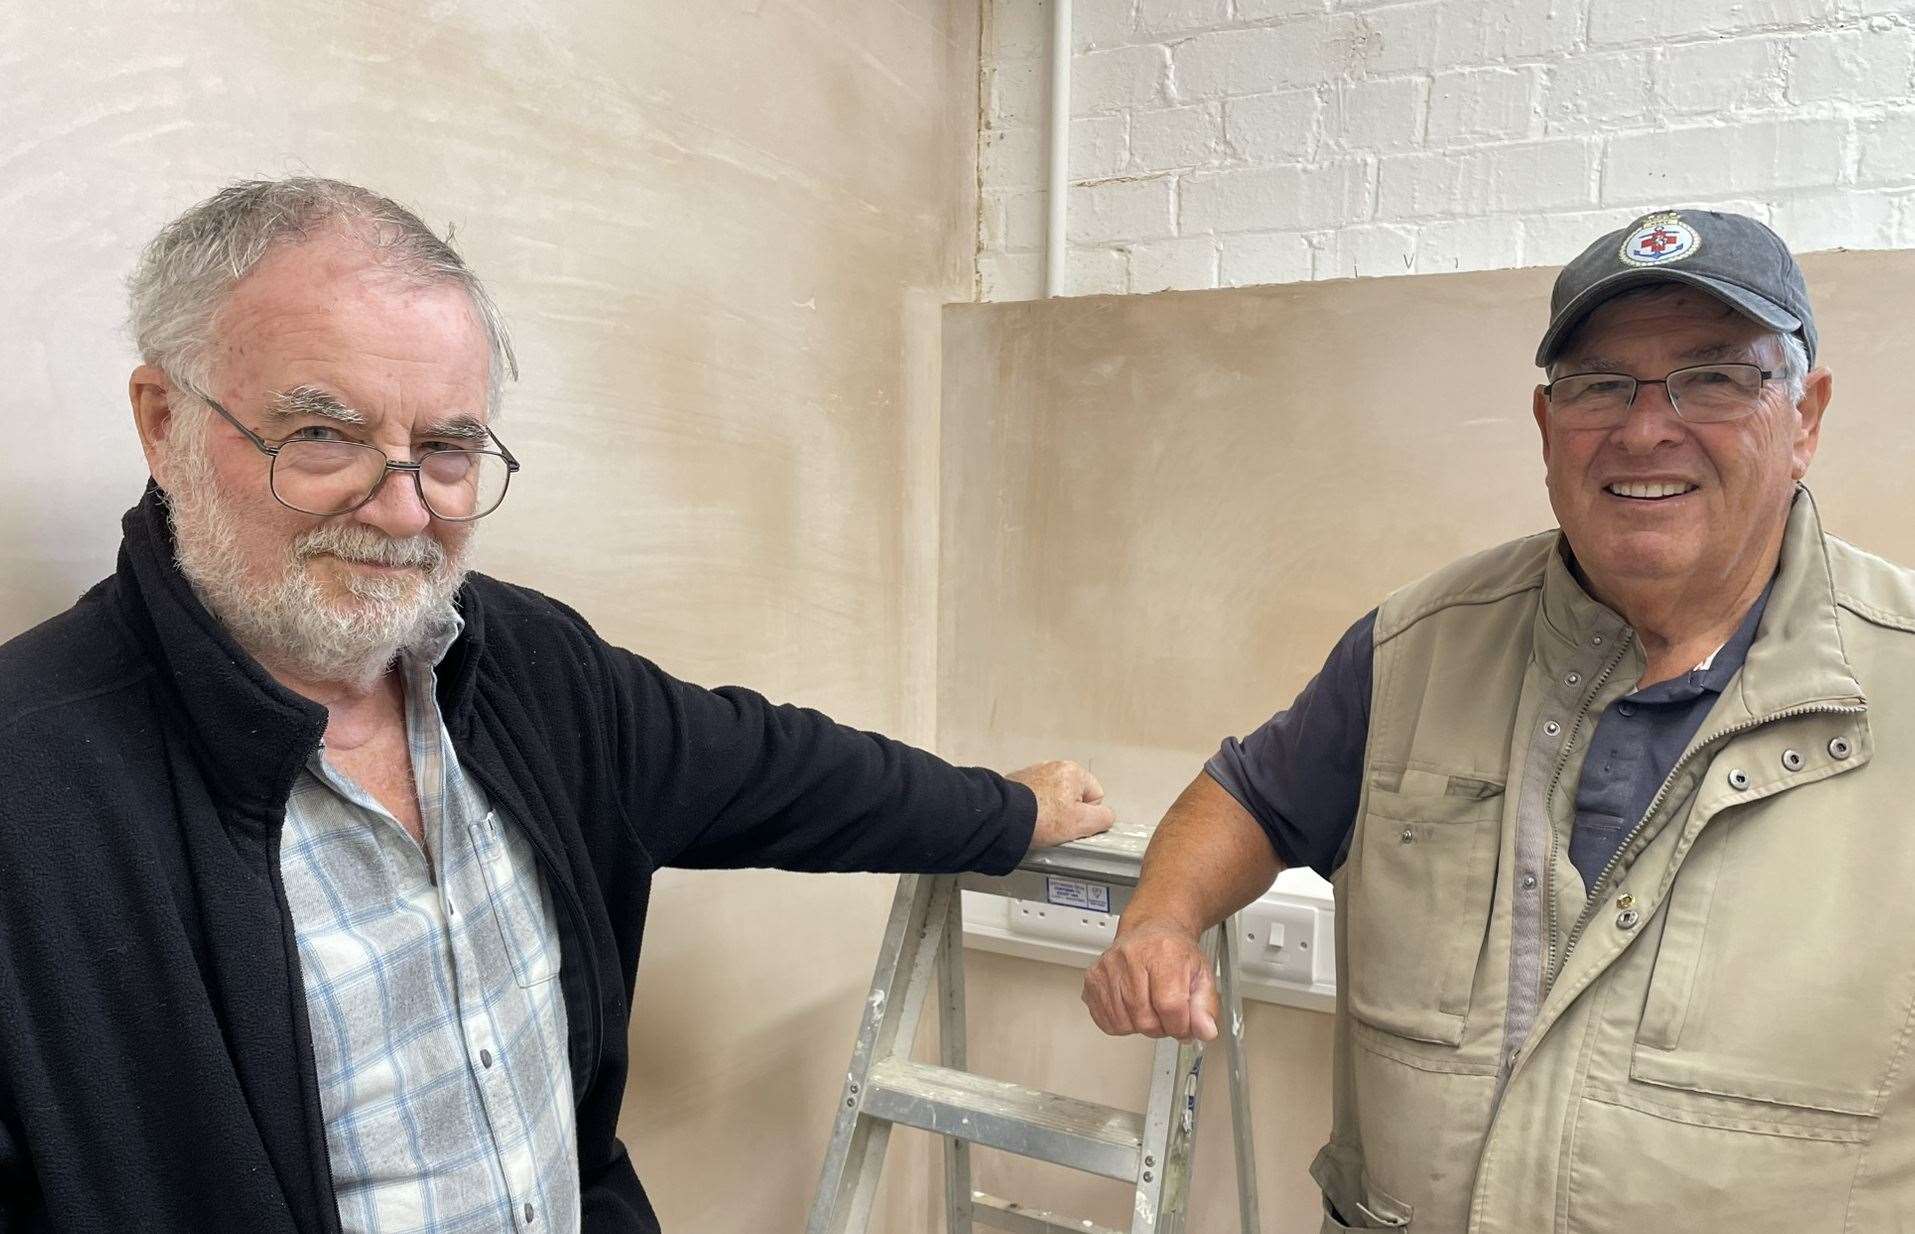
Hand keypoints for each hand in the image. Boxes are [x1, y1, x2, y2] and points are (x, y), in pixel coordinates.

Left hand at [1008, 760, 1114, 848]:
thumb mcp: (1082, 823)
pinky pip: (1035, 797)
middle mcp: (1053, 766)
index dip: (1087, 814)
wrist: (1003, 817)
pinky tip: (1027, 817)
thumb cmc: (1043, 819)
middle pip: (1074, 796)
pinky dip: (1033, 807)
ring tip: (1039, 823)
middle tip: (1054, 825)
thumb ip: (1103, 818)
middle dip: (1067, 812)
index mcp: (1073, 771)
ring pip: (1053, 797)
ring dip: (1049, 810)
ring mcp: (1033, 772)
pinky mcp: (1017, 782)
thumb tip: (1105, 816)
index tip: (1071, 822)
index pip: (1096, 796)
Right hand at [1082, 919, 1218, 1041]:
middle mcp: (1131, 956)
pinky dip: (1122, 1023)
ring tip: (1149, 1006)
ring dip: (1140, 1025)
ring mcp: (1108, 967)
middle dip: (1161, 1027)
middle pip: (1145, 1020)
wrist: (1151, 930)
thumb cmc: (1175, 953)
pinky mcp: (1093, 979)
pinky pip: (1106, 1021)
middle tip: (1166, 1012)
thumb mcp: (1202, 975)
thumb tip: (1205, 1031)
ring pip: (1125, 1024)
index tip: (1184, 1023)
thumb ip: (1206, 1006)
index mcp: (1163, 953)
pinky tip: (1131, 1006)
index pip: (1170, 1007)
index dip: (1180, 1025)